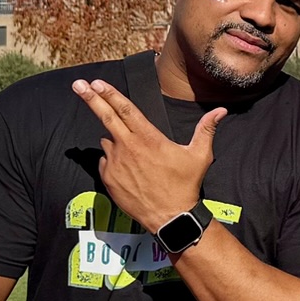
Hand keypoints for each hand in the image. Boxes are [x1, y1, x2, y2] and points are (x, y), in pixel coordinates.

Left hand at [72, 78, 223, 233]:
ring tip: (134, 156)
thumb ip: (206, 129)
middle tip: (78, 85)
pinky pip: (106, 162)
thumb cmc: (185, 185)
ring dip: (114, 140)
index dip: (110, 94)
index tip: (97, 83)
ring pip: (108, 141)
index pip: (126, 109)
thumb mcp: (199, 156)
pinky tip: (129, 171)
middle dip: (90, 98)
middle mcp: (128, 148)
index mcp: (148, 138)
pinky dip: (113, 160)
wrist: (170, 217)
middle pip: (106, 117)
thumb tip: (221, 111)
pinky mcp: (108, 179)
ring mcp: (116, 164)